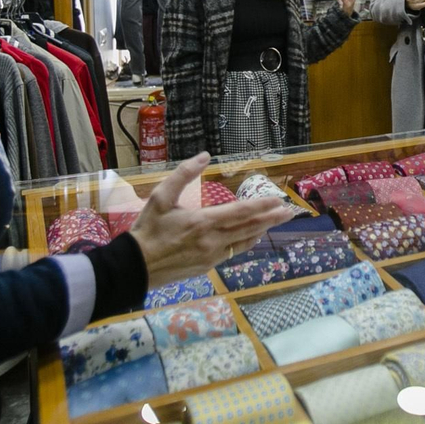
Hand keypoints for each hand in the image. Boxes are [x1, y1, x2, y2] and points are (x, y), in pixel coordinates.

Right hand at [127, 154, 292, 286]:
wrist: (135, 267)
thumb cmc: (147, 230)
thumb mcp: (160, 197)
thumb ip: (183, 175)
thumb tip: (204, 156)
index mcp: (203, 221)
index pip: (241, 211)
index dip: (262, 205)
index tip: (278, 199)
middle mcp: (213, 240)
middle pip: (250, 228)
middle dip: (271, 219)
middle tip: (289, 212)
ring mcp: (212, 256)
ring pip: (244, 242)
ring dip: (261, 231)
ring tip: (274, 222)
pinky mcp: (207, 266)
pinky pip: (232, 252)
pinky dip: (245, 242)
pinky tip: (250, 237)